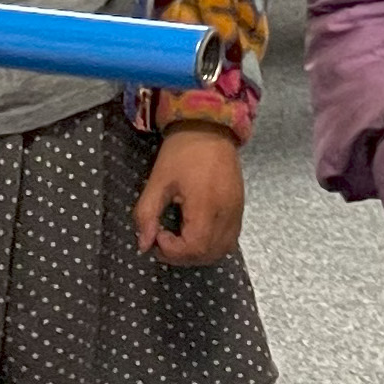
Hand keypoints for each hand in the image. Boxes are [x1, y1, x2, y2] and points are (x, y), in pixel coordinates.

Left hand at [135, 114, 243, 263]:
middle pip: (209, 254)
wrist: (210, 127)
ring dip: (198, 254)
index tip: (158, 235)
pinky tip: (196, 233)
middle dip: (182, 256)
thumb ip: (147, 214)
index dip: (172, 251)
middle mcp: (227, 213)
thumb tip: (143, 245)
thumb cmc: (181, 152)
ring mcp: (237, 211)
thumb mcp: (157, 181)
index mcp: (206, 204)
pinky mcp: (240, 208)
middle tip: (164, 241)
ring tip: (179, 239)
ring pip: (222, 250)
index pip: (194, 247)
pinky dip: (212, 245)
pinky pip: (230, 239)